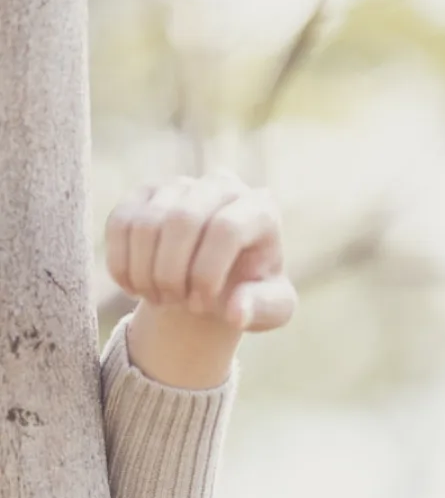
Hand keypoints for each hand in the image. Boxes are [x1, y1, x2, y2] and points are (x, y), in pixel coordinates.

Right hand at [105, 168, 295, 337]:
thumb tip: (235, 313)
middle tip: (175, 303)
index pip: (225, 228)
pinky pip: (120, 223)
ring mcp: (180, 185)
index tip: (202, 306)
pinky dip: (121, 263)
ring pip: (146, 223)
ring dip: (145, 273)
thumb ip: (261, 309)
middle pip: (181, 220)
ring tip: (159, 299)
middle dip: (171, 273)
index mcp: (260, 209)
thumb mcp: (271, 309)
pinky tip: (133, 288)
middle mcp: (220, 185)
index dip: (207, 273)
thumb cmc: (250, 293)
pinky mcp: (145, 193)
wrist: (218, 282)